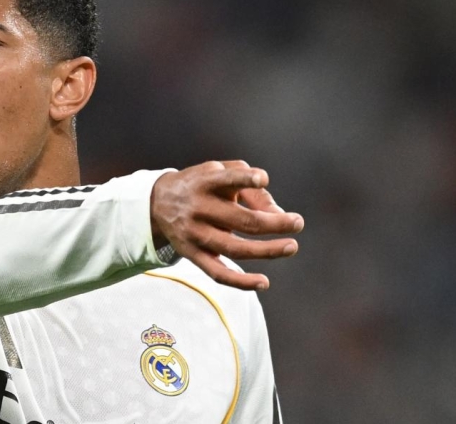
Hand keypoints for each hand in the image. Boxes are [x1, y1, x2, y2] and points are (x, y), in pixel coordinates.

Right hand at [150, 160, 303, 290]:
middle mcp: (199, 208)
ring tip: (291, 246)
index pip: (226, 179)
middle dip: (274, 224)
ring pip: (235, 249)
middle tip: (298, 223)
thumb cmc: (202, 185)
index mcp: (206, 182)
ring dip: (267, 251)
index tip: (262, 179)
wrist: (157, 203)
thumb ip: (251, 188)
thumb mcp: (220, 174)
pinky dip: (241, 282)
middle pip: (241, 220)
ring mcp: (195, 234)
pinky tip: (264, 282)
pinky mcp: (193, 255)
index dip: (244, 179)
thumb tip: (278, 216)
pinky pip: (218, 274)